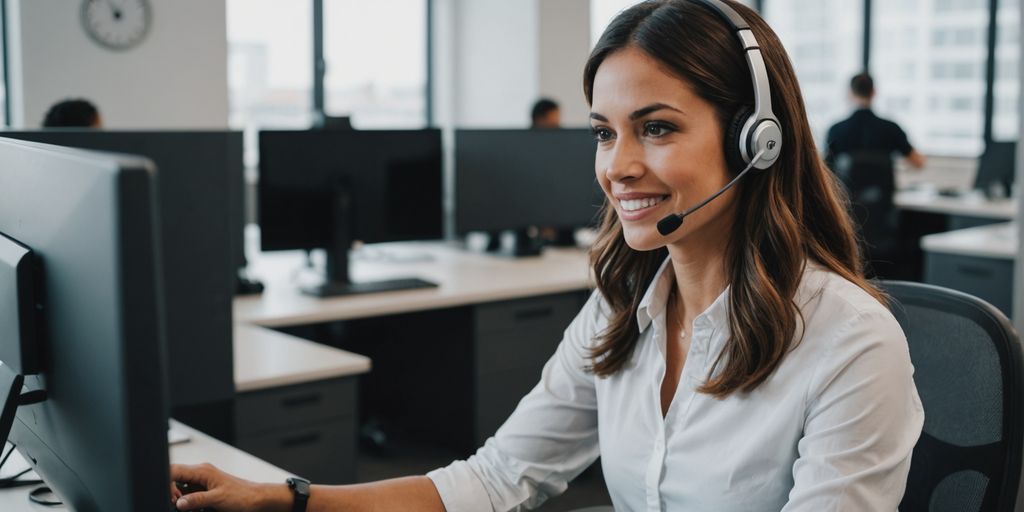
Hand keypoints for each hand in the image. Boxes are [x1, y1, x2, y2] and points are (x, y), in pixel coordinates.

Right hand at [170, 463, 291, 511]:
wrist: (256, 499)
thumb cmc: (242, 496)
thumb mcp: (217, 499)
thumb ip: (196, 500)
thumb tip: (179, 503)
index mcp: (202, 470)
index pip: (174, 470)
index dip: (167, 483)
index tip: (171, 498)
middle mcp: (201, 473)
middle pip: (175, 478)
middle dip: (172, 492)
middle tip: (178, 505)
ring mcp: (202, 481)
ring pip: (180, 487)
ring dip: (179, 498)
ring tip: (186, 507)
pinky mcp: (205, 489)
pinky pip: (189, 493)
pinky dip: (187, 501)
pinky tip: (192, 508)